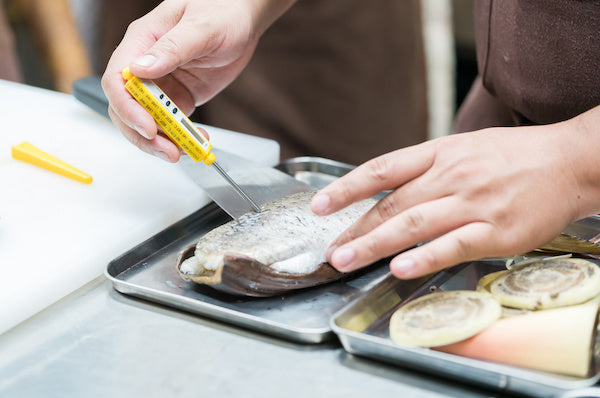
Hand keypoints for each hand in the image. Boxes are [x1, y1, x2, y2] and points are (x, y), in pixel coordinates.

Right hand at [101, 0, 294, 161]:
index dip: (127, 107)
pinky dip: (180, 138)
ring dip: (161, 141)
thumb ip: (172, 48)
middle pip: (126, 107)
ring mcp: (162, 84)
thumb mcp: (201, 27)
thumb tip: (141, 68)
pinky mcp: (178, 97)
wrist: (243, 20)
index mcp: (143, 41)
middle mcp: (146, 65)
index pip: (118, 78)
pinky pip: (171, 124)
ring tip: (182, 152)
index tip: (148, 126)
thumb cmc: (222, 10)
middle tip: (167, 150)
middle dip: (143, 133)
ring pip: (146, 120)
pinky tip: (196, 142)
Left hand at [311, 122, 591, 278]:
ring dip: (375, 244)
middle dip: (355, 228)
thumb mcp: (463, 149)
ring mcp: (473, 203)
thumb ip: (425, 169)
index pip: (381, 170)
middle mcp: (450, 176)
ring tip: (346, 260)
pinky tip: (399, 268)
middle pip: (391, 204)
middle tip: (329, 250)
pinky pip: (453, 244)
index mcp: (439, 153)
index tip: (319, 206)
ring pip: (414, 224)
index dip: (346, 188)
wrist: (570, 161)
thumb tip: (386, 191)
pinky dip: (424, 257)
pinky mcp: (496, 230)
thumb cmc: (513, 157)